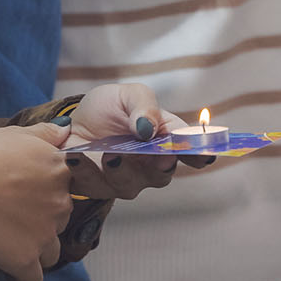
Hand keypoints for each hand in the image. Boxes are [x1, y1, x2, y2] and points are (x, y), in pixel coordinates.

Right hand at [0, 122, 73, 280]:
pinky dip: (22, 277)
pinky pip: (33, 279)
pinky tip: (9, 271)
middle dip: (41, 221)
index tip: (28, 196)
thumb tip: (65, 130)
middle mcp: (60, 202)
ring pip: (51, 251)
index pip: (67, 189)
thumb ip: (45, 133)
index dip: (48, 194)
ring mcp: (45, 233)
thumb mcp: (14, 133)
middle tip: (12, 217)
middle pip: (59, 220)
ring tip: (11, 243)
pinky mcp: (26, 259)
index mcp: (59, 171)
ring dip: (36, 249)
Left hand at [66, 82, 188, 198]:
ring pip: (128, 185)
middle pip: (162, 174)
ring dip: (121, 171)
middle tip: (162, 156)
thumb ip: (143, 106)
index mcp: (164, 140)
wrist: (75, 120)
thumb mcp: (129, 95)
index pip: (189, 151)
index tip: (205, 154)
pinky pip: (91, 185)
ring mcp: (123, 178)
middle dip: (162, 167)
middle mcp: (149, 165)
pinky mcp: (95, 185)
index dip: (200, 154)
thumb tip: (148, 129)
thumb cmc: (111, 107)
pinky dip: (83, 170)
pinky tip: (75, 154)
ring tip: (110, 155)